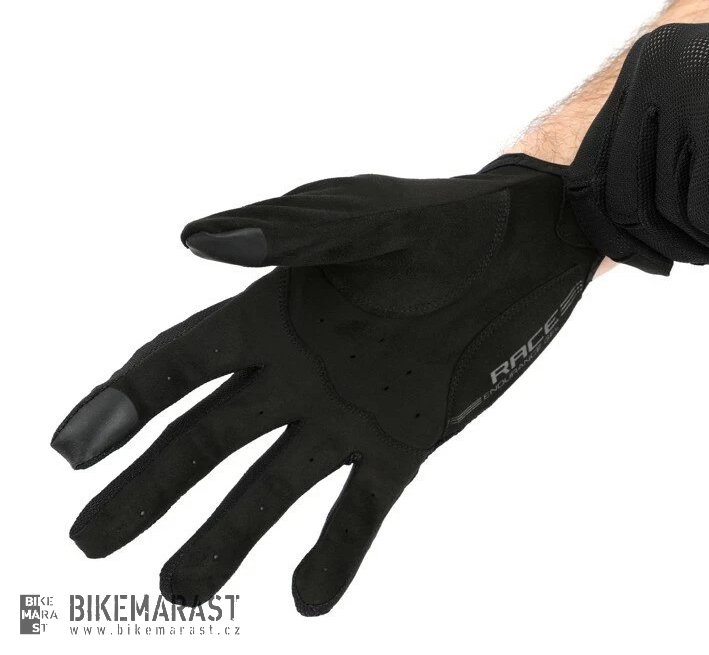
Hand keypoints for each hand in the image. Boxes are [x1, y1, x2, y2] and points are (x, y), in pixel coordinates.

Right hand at [51, 157, 598, 614]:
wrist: (528, 248)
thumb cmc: (444, 218)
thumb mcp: (371, 217)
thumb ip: (293, 235)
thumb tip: (196, 240)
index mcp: (272, 313)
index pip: (179, 364)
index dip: (121, 403)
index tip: (71, 451)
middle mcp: (295, 372)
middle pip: (206, 438)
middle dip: (148, 488)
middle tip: (91, 542)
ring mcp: (346, 413)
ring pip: (272, 486)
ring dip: (226, 537)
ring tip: (180, 588)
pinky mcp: (403, 442)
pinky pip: (362, 508)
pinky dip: (337, 552)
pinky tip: (310, 600)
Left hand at [566, 11, 708, 274]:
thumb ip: (662, 156)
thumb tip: (612, 233)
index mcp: (648, 65)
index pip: (592, 168)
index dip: (612, 232)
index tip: (645, 261)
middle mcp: (661, 70)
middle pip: (623, 197)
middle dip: (663, 247)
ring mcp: (694, 92)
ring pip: (671, 214)